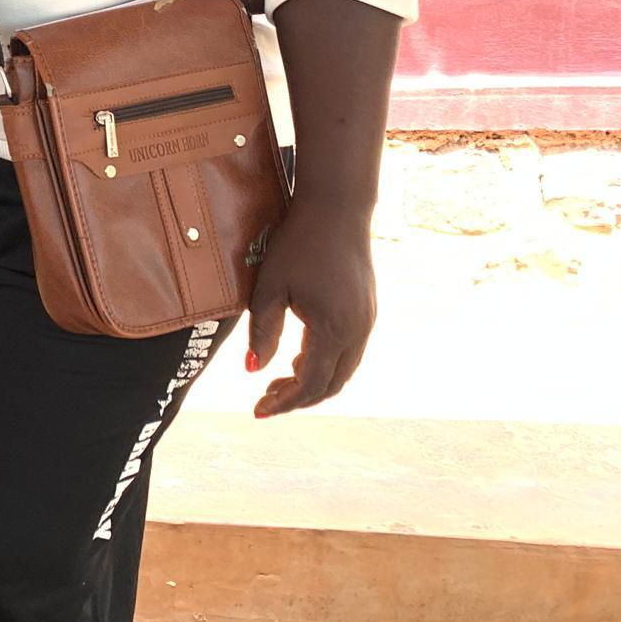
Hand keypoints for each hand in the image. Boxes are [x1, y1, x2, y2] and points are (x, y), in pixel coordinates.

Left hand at [245, 193, 377, 416]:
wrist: (337, 209)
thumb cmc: (298, 244)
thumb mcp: (270, 287)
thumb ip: (264, 332)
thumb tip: (253, 371)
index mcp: (334, 330)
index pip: (310, 383)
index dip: (284, 402)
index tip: (258, 412)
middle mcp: (358, 332)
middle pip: (331, 384)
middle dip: (298, 397)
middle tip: (265, 400)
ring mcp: (367, 322)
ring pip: (343, 370)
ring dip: (312, 381)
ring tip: (278, 382)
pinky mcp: (367, 311)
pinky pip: (348, 351)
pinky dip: (324, 363)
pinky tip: (300, 357)